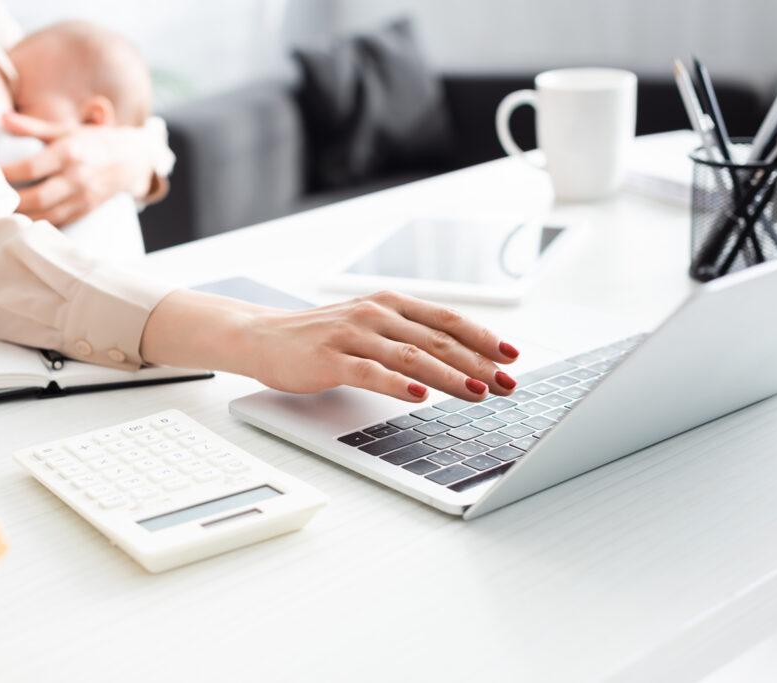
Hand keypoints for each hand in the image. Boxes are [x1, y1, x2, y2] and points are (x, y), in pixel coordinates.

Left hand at [0, 112, 153, 226]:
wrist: (133, 160)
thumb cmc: (94, 141)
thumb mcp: (67, 129)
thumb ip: (34, 127)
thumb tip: (3, 118)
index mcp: (69, 152)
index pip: (31, 168)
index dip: (5, 174)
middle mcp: (77, 177)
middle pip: (36, 197)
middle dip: (9, 202)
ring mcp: (83, 197)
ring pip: (46, 216)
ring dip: (20, 217)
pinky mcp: (85, 211)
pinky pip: (57, 222)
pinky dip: (37, 224)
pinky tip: (20, 222)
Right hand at [140, 290, 519, 402]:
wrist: (264, 337)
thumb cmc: (321, 336)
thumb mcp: (369, 326)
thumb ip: (407, 336)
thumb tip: (458, 356)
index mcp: (389, 303)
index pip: (446, 319)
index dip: (483, 337)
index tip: (511, 357)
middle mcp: (375, 314)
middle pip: (437, 339)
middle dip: (477, 362)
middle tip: (506, 384)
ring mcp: (352, 335)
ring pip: (411, 356)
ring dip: (449, 375)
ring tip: (477, 392)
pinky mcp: (331, 359)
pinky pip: (371, 372)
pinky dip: (398, 385)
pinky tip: (419, 396)